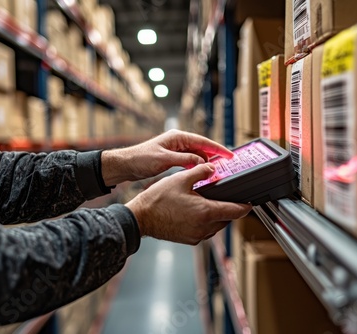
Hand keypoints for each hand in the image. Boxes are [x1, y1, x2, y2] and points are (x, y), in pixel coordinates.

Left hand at [101, 129, 232, 186]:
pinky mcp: (172, 158)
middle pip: (202, 148)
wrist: (126, 164)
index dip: (218, 149)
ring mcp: (175, 149)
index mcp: (178, 137)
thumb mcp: (164, 160)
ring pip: (196, 155)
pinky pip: (189, 161)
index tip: (230, 155)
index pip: (203, 142)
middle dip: (214, 156)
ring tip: (216, 172)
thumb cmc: (141, 159)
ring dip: (205, 163)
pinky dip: (196, 166)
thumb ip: (184, 160)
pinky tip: (201, 174)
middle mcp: (178, 141)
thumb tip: (202, 162)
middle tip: (227, 167)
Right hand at [125, 163, 251, 244]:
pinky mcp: (189, 240)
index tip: (250, 202)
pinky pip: (205, 232)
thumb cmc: (158, 200)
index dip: (245, 206)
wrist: (141, 219)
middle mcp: (204, 228)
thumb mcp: (181, 179)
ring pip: (217, 227)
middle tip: (226, 198)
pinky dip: (206, 223)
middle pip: (227, 219)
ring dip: (217, 217)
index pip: (235, 211)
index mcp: (206, 212)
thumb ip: (200, 172)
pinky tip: (197, 212)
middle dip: (229, 209)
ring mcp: (197, 236)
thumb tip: (212, 168)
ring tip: (210, 203)